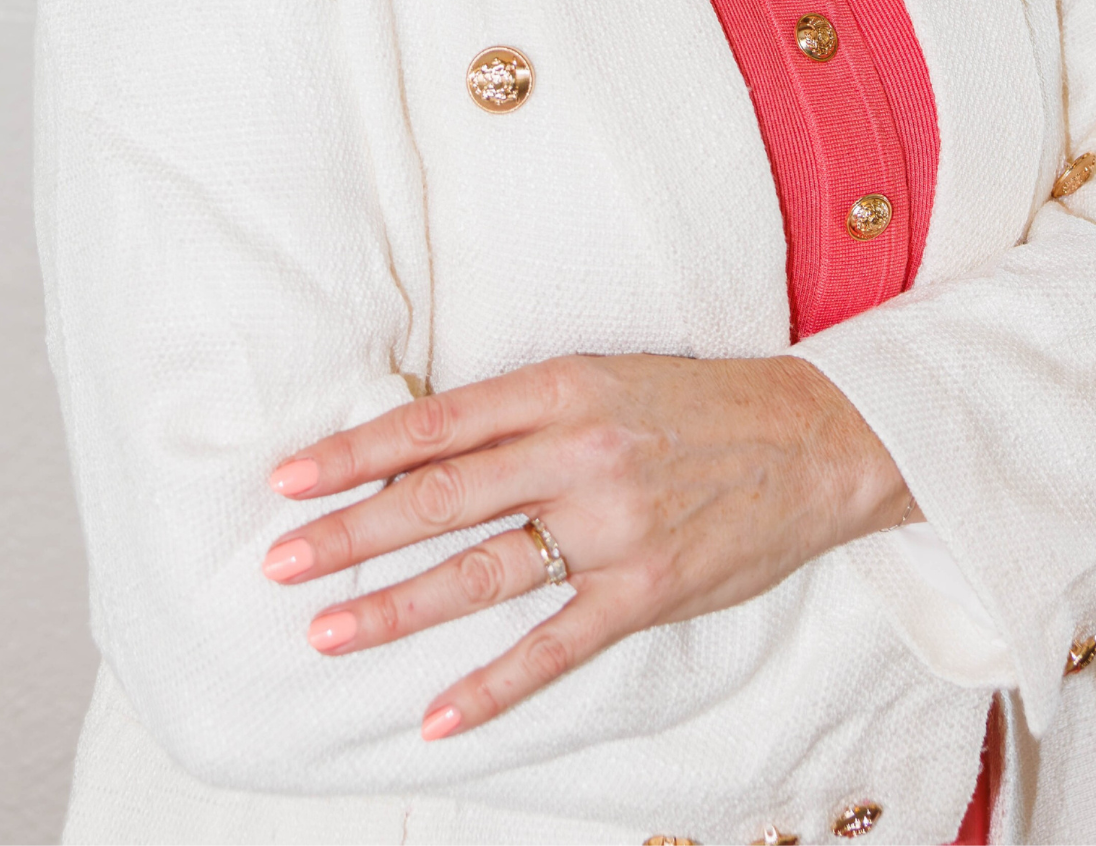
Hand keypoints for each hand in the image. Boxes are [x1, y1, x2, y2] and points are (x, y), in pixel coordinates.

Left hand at [261, 353, 909, 738]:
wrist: (816, 438)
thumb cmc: (698, 406)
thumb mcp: (606, 379)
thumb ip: (524, 413)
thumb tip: (421, 449)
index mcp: (564, 387)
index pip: (437, 423)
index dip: (357, 452)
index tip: (288, 478)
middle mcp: (579, 453)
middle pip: (442, 498)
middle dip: (351, 532)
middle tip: (278, 562)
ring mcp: (613, 527)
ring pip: (481, 573)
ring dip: (396, 608)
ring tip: (325, 632)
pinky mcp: (646, 590)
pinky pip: (554, 647)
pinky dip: (492, 686)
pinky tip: (437, 715)